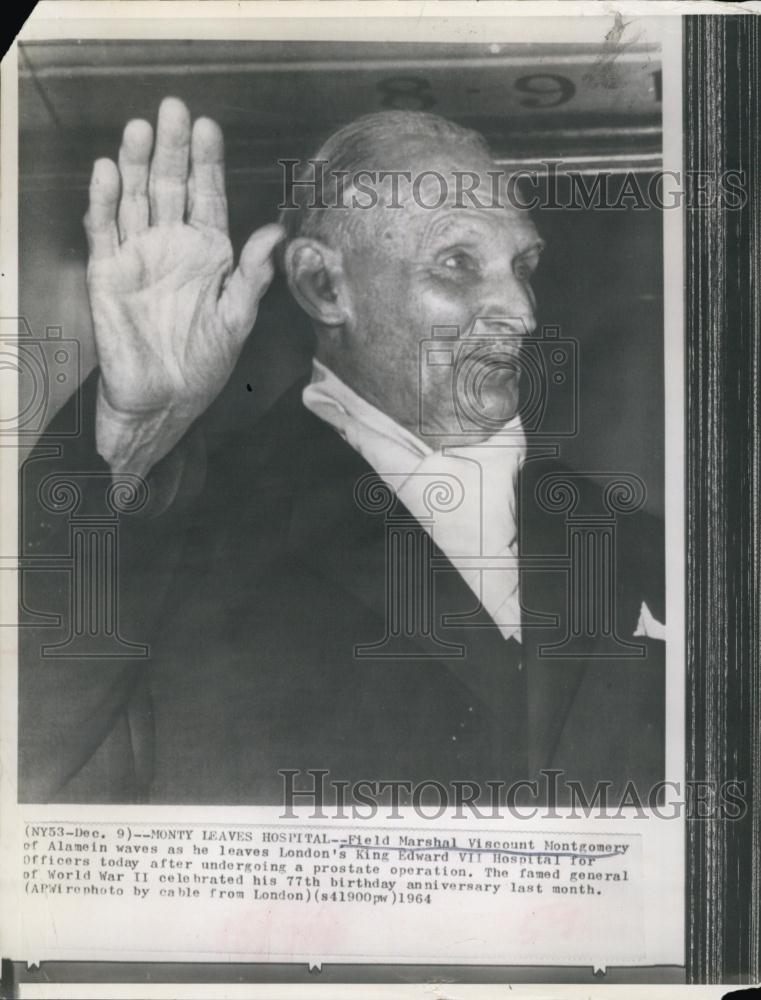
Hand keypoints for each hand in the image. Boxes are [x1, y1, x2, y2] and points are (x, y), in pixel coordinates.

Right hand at [84, 96, 283, 474]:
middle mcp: (172, 246)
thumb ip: (253, 276)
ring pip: (135, 199)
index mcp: (208, 254)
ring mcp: (138, 256)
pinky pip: (104, 231)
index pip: (207, 198)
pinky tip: (108, 172)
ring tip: (141, 129)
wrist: (163, 402)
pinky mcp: (107, 273)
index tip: (209, 128)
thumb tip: (275, 231)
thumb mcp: (237, 320)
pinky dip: (104, 202)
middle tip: (172, 109)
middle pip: (170, 187)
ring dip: (136, 164)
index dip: (207, 164)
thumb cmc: (203, 365)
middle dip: (172, 149)